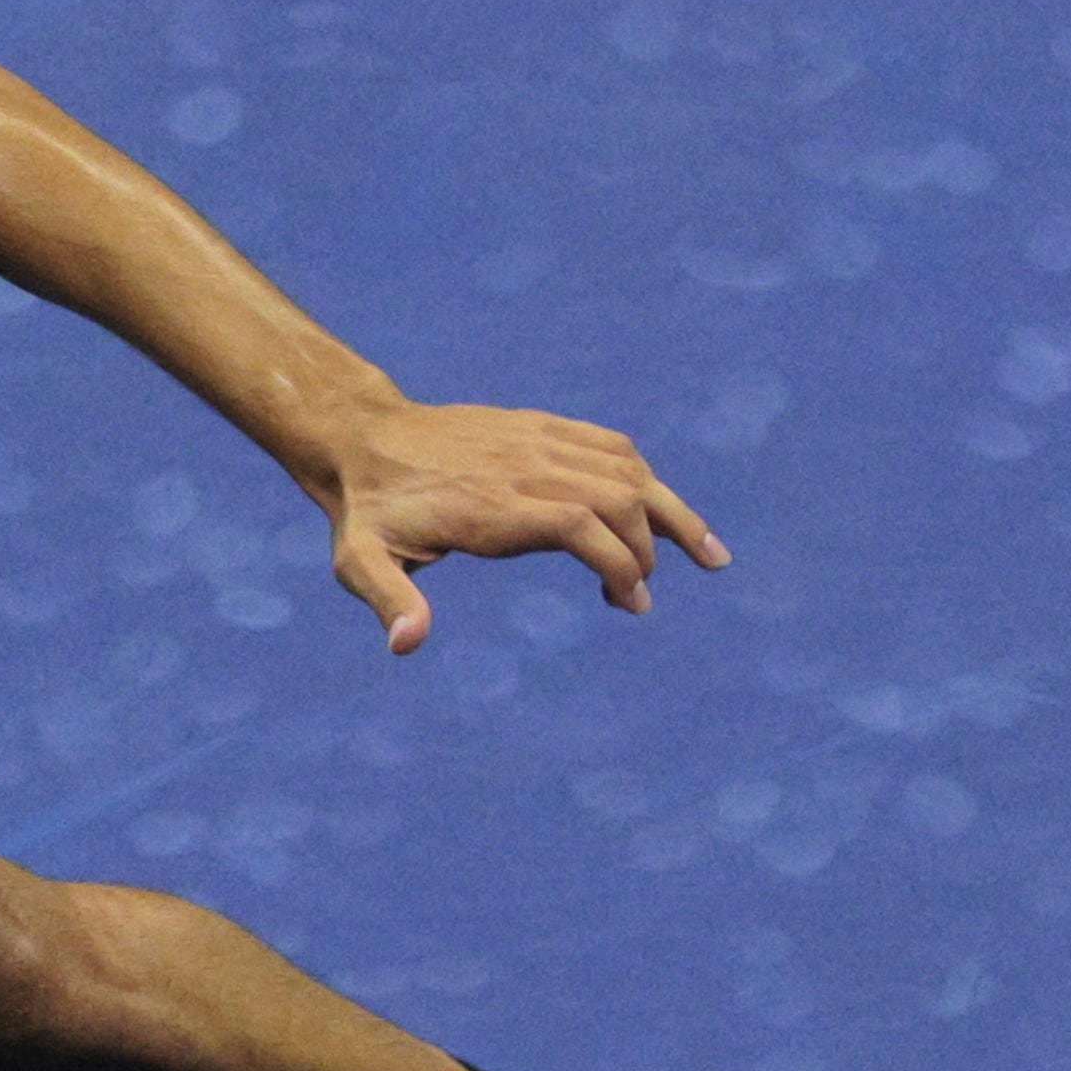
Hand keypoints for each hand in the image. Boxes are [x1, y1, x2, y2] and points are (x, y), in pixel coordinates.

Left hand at [314, 399, 726, 655]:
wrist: (363, 437)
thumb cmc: (366, 511)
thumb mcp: (359, 562)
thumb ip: (389, 599)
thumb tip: (407, 643)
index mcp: (495, 504)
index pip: (583, 526)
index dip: (619, 564)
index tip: (630, 602)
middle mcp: (527, 466)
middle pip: (618, 499)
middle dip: (649, 549)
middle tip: (642, 597)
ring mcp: (538, 440)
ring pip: (627, 469)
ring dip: (672, 511)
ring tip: (711, 553)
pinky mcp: (540, 426)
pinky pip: (608, 446)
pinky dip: (643, 477)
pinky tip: (661, 508)